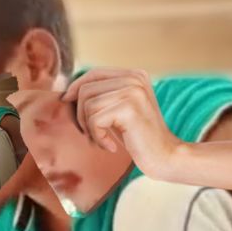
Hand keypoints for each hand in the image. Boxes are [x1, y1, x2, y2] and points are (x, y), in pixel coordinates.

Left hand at [62, 68, 179, 178]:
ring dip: (90, 128)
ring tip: (104, 140)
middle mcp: (134, 78)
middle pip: (86, 89)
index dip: (75, 88)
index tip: (67, 103)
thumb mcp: (120, 110)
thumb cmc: (139, 138)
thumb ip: (103, 96)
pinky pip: (94, 120)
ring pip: (87, 105)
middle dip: (81, 115)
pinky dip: (98, 137)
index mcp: (134, 75)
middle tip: (94, 134)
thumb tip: (66, 92)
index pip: (93, 74)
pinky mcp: (128, 108)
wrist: (165, 157)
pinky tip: (112, 146)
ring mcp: (133, 91)